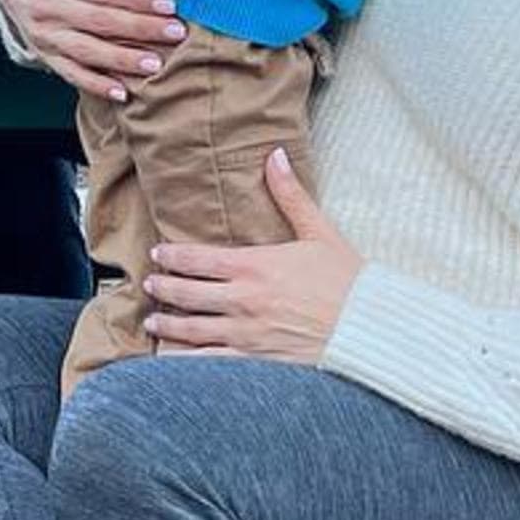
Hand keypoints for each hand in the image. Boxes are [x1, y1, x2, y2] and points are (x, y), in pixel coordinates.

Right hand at [0, 0, 185, 101]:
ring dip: (122, 61)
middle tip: (175, 33)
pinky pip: (72, 73)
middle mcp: (48, 7)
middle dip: (140, 30)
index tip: (168, 4)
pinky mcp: (46, 53)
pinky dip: (96, 85)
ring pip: (88, 51)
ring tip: (155, 65)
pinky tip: (122, 92)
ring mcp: (46, 34)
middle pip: (100, 22)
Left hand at [141, 150, 356, 361]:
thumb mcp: (320, 232)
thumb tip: (275, 156)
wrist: (370, 329)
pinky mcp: (254, 362)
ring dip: (167, 324)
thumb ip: (290, 196)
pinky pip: (209, 363)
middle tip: (150, 285)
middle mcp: (243, 300)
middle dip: (163, 288)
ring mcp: (246, 334)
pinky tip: (173, 359)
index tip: (158, 254)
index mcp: (255, 266)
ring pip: (191, 329)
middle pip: (187, 293)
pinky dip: (185, 360)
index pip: (197, 259)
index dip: (172, 256)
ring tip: (154, 321)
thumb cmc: (349, 282)